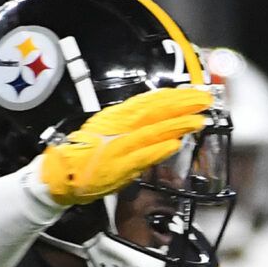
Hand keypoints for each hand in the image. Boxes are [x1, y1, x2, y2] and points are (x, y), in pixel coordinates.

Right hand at [36, 88, 210, 205]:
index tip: (192, 92)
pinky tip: (176, 143)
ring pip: (154, 131)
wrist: (63, 174)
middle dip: (183, 105)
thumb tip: (154, 117)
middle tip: (204, 100)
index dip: (173, 96)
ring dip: (178, 125)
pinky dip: (159, 149)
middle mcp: (119, 127)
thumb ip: (129, 124)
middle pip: (156, 112)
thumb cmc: (84, 154)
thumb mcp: (106, 129)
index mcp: (117, 116)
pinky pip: (143, 155)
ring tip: (199, 120)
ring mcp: (120, 146)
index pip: (150, 102)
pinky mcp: (119, 167)